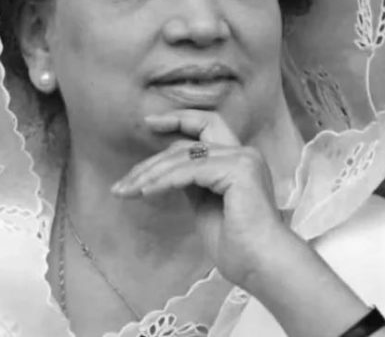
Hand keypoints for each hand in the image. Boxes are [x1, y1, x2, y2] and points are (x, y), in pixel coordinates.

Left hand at [111, 109, 289, 287]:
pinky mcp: (238, 171)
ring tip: (126, 192)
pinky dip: (163, 181)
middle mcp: (243, 153)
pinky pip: (190, 171)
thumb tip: (167, 170)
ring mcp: (243, 159)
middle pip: (187, 144)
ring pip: (184, 157)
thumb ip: (193, 182)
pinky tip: (145, 192)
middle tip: (123, 183)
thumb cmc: (238, 245)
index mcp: (239, 160)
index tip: (148, 122)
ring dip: (150, 175)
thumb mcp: (206, 205)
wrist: (261, 265)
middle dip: (151, 162)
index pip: (206, 126)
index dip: (177, 119)